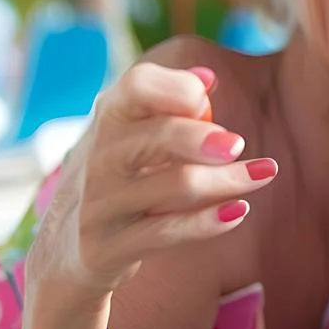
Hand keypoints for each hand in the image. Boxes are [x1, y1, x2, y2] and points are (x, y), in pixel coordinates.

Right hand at [24, 63, 276, 307]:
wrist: (64, 252)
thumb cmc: (114, 180)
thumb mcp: (128, 137)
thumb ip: (165, 105)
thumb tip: (209, 77)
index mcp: (107, 118)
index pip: (137, 85)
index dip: (177, 87)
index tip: (203, 99)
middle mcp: (97, 157)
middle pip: (157, 136)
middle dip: (203, 139)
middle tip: (237, 144)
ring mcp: (100, 205)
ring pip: (175, 186)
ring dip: (228, 180)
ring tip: (264, 173)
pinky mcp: (107, 248)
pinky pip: (166, 232)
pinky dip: (208, 222)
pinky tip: (239, 211)